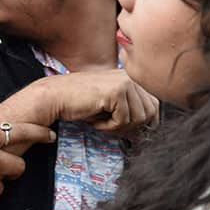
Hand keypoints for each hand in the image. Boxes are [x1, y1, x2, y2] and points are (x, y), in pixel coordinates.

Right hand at [42, 70, 158, 135]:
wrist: (55, 97)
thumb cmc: (79, 103)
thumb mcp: (110, 105)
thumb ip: (131, 111)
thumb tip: (148, 132)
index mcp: (130, 77)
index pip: (154, 105)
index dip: (144, 123)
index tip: (127, 130)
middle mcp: (130, 77)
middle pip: (150, 113)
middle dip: (131, 127)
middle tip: (110, 128)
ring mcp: (124, 83)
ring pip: (138, 119)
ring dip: (119, 128)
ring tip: (101, 122)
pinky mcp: (116, 92)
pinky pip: (123, 121)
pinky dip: (108, 127)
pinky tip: (95, 120)